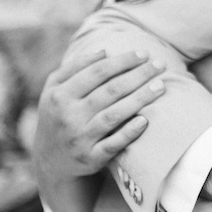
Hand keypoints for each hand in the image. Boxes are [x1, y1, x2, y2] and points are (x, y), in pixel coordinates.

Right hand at [33, 49, 165, 178]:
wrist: (50, 161)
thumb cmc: (58, 115)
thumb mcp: (55, 90)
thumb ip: (74, 68)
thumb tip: (104, 51)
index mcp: (59, 95)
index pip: (96, 72)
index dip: (122, 61)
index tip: (144, 53)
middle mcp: (68, 116)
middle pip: (109, 91)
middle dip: (138, 75)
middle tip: (161, 65)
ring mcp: (79, 138)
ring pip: (113, 115)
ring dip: (139, 99)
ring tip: (160, 86)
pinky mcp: (90, 158)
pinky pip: (112, 145)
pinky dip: (128, 133)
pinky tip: (145, 121)